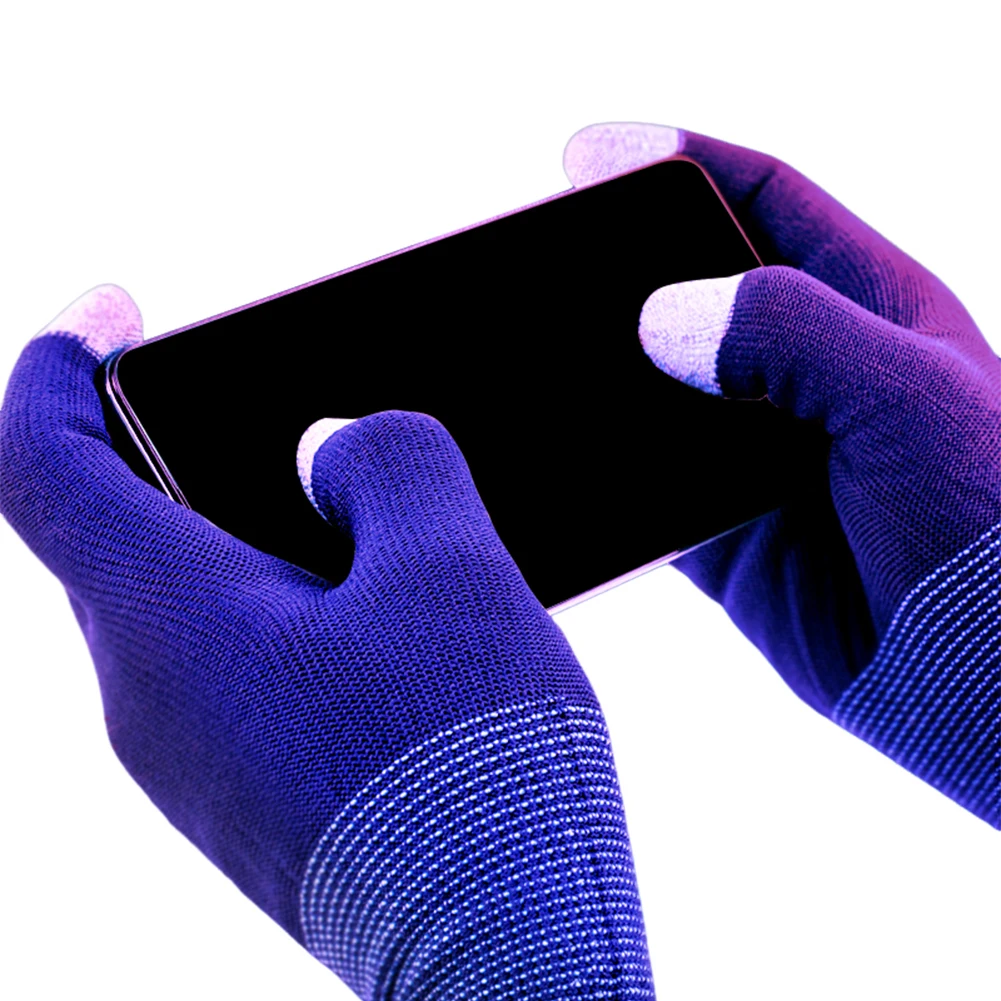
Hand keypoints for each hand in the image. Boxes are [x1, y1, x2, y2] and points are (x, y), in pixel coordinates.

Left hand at [0, 287, 655, 998]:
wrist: (501, 949)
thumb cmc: (473, 762)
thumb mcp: (453, 568)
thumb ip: (391, 462)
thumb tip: (336, 453)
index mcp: (168, 622)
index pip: (38, 463)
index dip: (54, 364)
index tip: (111, 312)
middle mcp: (145, 696)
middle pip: (123, 528)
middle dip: (199, 452)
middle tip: (301, 424)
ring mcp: (188, 758)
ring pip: (188, 601)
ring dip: (258, 539)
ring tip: (369, 527)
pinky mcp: (240, 796)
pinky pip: (231, 667)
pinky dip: (285, 612)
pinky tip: (380, 623)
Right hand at [564, 124, 999, 828]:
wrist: (979, 681)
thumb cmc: (986, 525)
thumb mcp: (907, 397)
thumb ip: (791, 333)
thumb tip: (658, 316)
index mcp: (865, 307)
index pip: (762, 199)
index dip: (677, 162)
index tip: (587, 157)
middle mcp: (803, 373)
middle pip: (688, 292)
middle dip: (614, 275)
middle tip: (535, 261)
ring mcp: (756, 456)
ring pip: (651, 397)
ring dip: (595, 384)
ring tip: (522, 362)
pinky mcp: (721, 534)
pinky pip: (640, 491)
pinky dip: (598, 478)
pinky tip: (554, 465)